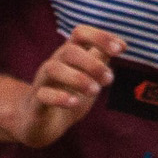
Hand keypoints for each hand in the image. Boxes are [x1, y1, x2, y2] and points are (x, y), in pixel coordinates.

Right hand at [10, 25, 124, 147]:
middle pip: (69, 51)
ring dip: (78, 79)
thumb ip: (101, 60)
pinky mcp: (36, 104)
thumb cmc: (67, 95)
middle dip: (93, 63)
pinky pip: (43, 95)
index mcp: (69, 56)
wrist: (40, 124)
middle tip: (109, 79)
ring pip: (54, 69)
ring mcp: (43, 83)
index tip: (121, 49)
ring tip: (95, 91)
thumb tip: (121, 44)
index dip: (101, 36)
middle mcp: (54, 64)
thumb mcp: (89, 77)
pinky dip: (60, 97)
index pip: (80, 33)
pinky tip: (74, 103)